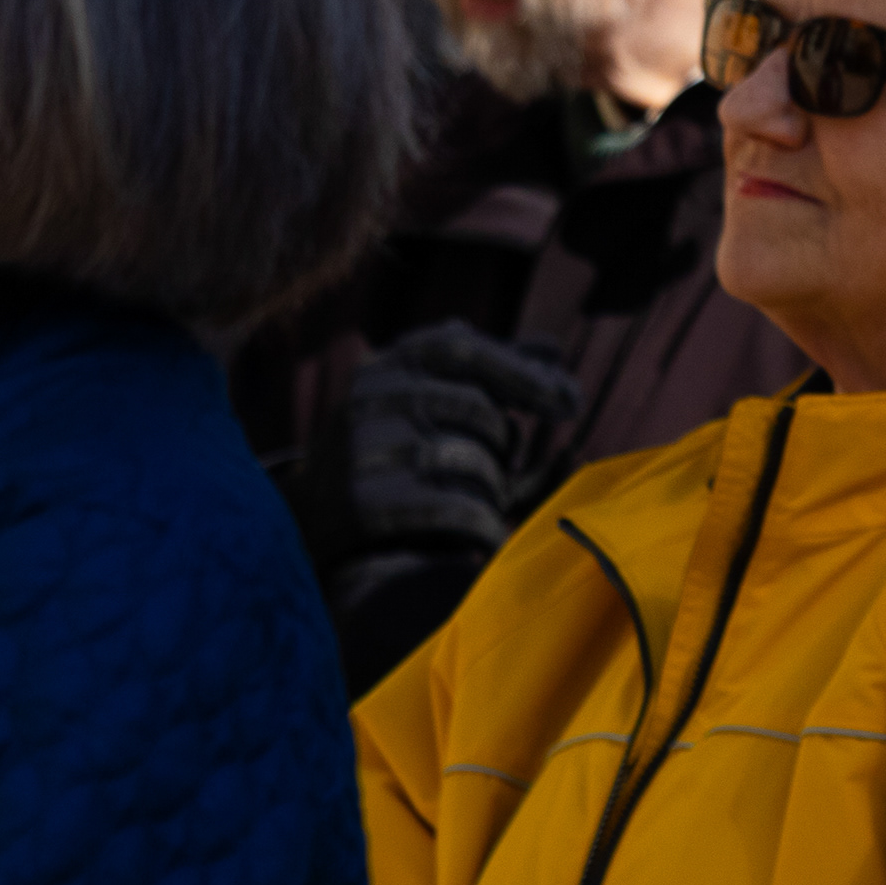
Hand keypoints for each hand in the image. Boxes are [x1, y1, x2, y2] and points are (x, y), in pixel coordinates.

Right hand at [338, 321, 581, 554]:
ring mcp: (362, 450)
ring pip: (469, 460)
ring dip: (495, 487)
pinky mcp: (364, 505)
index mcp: (387, 365)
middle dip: (506, 441)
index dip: (522, 371)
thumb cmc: (398, 459)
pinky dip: (486, 526)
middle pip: (475, 408)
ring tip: (484, 501)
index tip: (571, 401)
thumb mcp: (434, 405)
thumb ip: (492, 377)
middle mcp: (368, 398)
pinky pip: (456, 510)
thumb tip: (554, 350)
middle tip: (509, 466)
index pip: (461, 346)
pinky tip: (489, 537)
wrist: (314, 523)